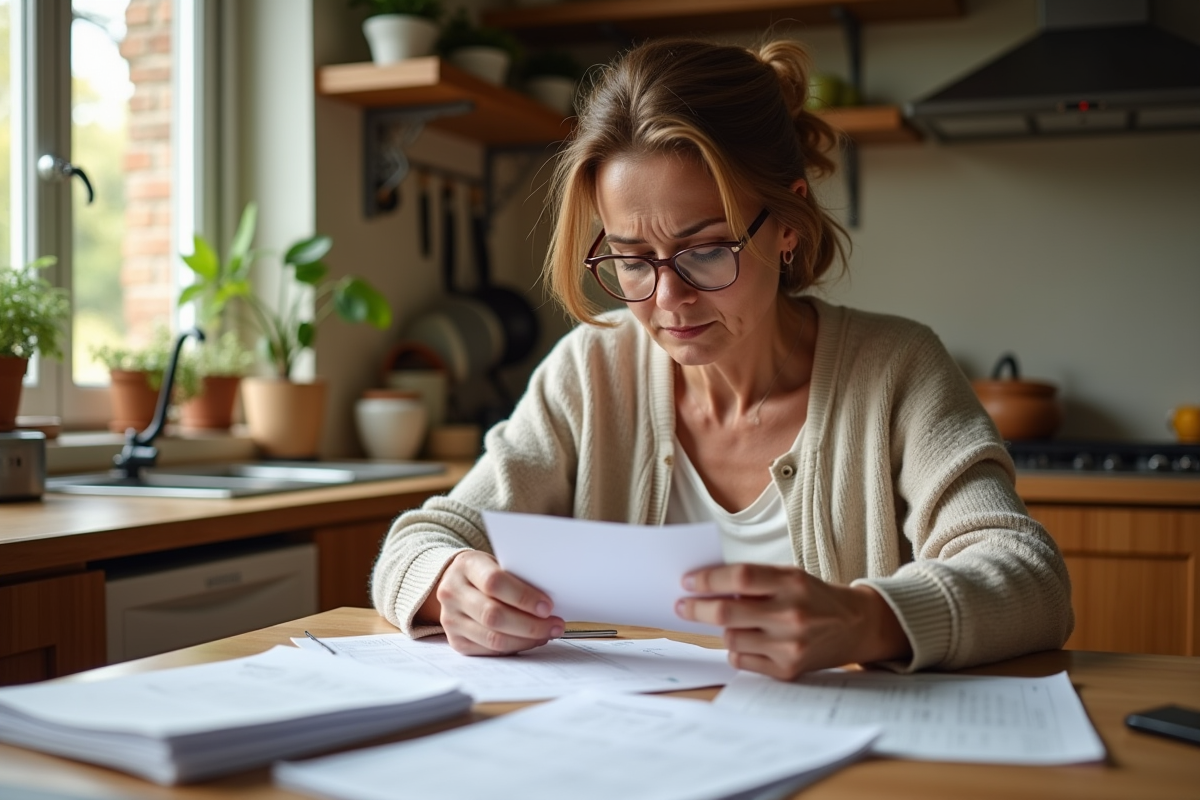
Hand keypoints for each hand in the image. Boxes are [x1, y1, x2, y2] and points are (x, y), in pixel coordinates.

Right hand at [421, 550, 564, 655]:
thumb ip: (517, 577)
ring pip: (493, 638)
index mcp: (466, 566)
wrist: (454, 582)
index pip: (494, 582)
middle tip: (555, 625)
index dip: (523, 597)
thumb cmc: (486, 571)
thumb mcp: (498, 562)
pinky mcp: (456, 640)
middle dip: (530, 624)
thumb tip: (550, 602)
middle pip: (493, 615)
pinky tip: (530, 640)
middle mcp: (452, 593)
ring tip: (547, 634)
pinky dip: (514, 647)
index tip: (548, 606)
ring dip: (526, 639)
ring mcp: (451, 619)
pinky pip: (489, 651)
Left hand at [675, 563, 910, 679]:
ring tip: (734, 622)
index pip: (739, 577)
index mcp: (791, 582)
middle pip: (727, 612)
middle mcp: (791, 614)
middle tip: (682, 605)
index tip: (687, 581)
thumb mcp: (790, 576)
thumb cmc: (814, 596)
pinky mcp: (788, 669)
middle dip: (696, 608)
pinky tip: (750, 640)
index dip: (707, 579)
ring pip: (731, 638)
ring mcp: (790, 645)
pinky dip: (737, 650)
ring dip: (723, 629)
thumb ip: (754, 580)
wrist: (856, 626)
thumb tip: (704, 585)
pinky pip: (742, 660)